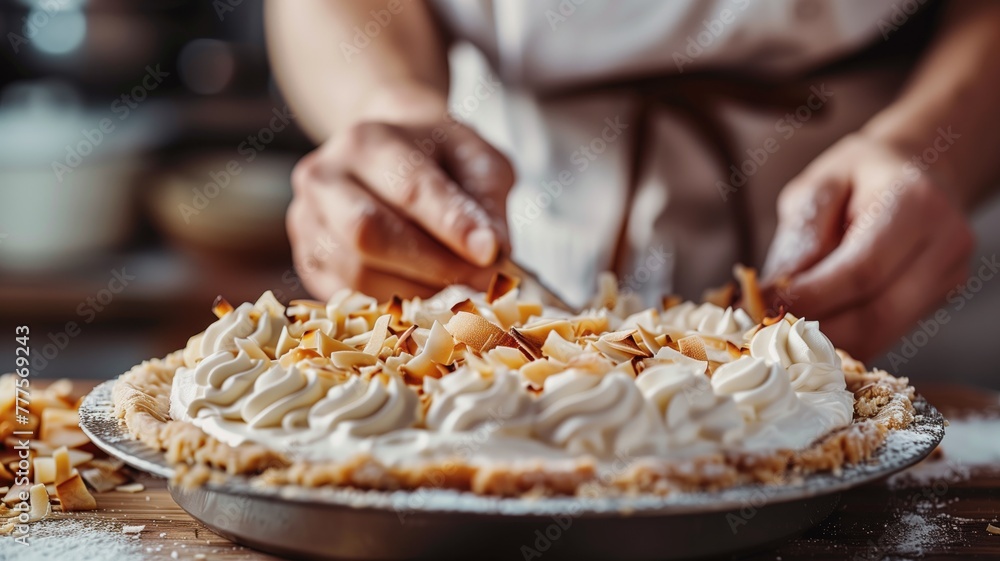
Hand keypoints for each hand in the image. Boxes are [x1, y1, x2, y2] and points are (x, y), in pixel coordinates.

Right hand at [287, 117, 514, 300]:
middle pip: (369, 234)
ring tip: (460, 287)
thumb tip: (494, 251)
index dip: (452, 226)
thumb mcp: (475, 159)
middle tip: (482, 280)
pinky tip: (427, 294)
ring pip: (357, 274)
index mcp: (366, 140)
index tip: (492, 253)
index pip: (410, 188)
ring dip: (417, 292)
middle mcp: (323, 177)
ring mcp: (306, 222)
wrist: (390, 155)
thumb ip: (486, 199)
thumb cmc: (439, 158)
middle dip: (433, 265)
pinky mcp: (307, 261)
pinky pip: (347, 298)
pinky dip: (393, 306)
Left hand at [762, 133, 974, 360]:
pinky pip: (886, 334)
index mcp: (915, 203)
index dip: (811, 296)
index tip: (765, 306)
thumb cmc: (860, 173)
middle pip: (877, 314)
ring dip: (828, 342)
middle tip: (767, 329)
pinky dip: (845, 339)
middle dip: (816, 328)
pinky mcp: (939, 299)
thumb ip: (802, 235)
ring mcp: (947, 276)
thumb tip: (774, 291)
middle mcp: (944, 244)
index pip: (862, 270)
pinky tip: (813, 330)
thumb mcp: (819, 185)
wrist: (917, 169)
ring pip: (882, 334)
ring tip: (784, 332)